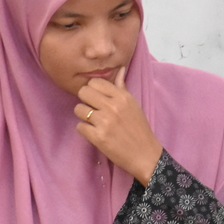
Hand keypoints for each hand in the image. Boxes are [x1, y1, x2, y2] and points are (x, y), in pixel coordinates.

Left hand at [74, 66, 163, 185]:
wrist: (145, 155)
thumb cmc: (139, 129)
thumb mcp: (133, 105)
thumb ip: (122, 87)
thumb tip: (120, 69)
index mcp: (122, 97)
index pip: (95, 82)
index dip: (93, 90)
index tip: (98, 99)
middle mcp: (113, 107)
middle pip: (83, 92)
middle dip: (85, 101)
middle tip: (93, 110)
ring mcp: (104, 122)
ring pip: (78, 109)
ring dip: (83, 116)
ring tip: (94, 123)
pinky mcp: (98, 137)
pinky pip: (79, 127)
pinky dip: (85, 131)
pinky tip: (95, 134)